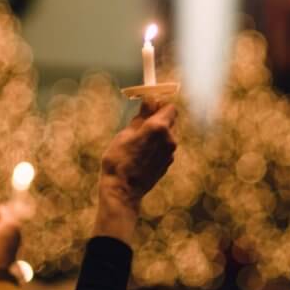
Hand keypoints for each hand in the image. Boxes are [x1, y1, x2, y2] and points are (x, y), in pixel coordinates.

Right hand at [94, 102, 177, 241]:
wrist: (122, 191)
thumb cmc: (119, 159)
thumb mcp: (126, 133)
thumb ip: (142, 116)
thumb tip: (151, 98)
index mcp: (159, 127)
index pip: (170, 106)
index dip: (159, 104)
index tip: (148, 106)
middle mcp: (170, 139)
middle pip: (171, 120)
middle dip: (159, 118)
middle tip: (141, 122)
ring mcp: (170, 152)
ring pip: (168, 134)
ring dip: (157, 133)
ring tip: (139, 141)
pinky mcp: (168, 163)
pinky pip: (165, 147)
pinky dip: (157, 146)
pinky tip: (142, 153)